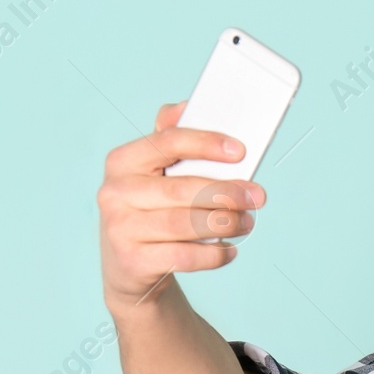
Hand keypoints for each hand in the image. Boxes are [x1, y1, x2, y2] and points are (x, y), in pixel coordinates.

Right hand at [97, 100, 266, 310]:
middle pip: (183, 189)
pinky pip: (185, 256)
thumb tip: (186, 106)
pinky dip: (214, 254)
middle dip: (228, 192)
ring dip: (227, 223)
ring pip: (186, 223)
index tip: (240, 151)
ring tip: (247, 222)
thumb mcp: (151, 174)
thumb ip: (168, 139)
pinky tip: (230, 250)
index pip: (167, 142)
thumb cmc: (149, 211)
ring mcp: (120, 228)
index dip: (206, 144)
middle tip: (258, 196)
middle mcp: (115, 192)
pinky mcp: (132, 261)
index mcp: (122, 161)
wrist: (127, 267)